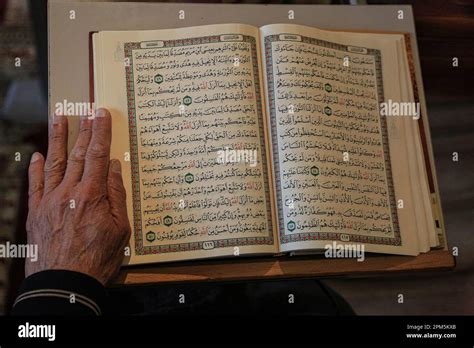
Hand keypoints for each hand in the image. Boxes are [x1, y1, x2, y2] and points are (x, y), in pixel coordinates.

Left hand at [25, 108, 130, 284]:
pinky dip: (35, 169)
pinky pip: (35, 185)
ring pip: (54, 163)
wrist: (64, 283)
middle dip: (83, 130)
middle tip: (85, 112)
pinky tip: (36, 156)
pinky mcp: (36, 213)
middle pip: (78, 154)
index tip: (101, 114)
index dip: (100, 132)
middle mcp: (69, 192)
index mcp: (93, 194)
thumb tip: (115, 169)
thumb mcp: (120, 229)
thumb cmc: (97, 259)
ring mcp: (50, 201)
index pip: (98, 155)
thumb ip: (117, 196)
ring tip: (59, 119)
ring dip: (57, 139)